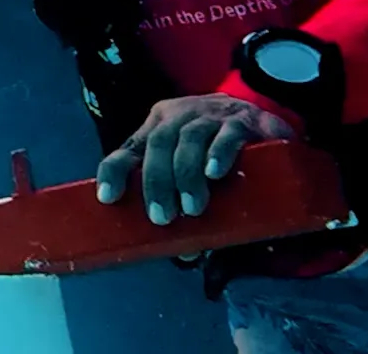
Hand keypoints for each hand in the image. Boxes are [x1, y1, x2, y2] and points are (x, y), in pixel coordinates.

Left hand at [94, 93, 295, 225]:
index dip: (114, 171)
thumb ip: (184, 204)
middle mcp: (179, 117)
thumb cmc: (216, 151)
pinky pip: (227, 134)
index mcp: (157, 129)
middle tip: (163, 218)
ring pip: (189, 138)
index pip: (128, 149)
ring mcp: (211, 114)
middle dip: (157, 182)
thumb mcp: (193, 170)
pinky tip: (214, 173)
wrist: (259, 118)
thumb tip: (186, 254)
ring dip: (187, 174)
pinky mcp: (244, 119)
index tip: (108, 198)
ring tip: (192, 208)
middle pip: (158, 144)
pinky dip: (219, 153)